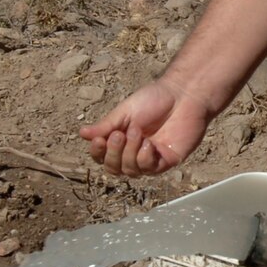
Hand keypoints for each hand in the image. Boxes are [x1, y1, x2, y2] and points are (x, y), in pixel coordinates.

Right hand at [79, 79, 211, 175]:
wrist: (183, 96)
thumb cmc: (155, 99)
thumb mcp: (125, 111)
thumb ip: (106, 125)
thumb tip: (82, 133)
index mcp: (121, 140)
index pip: (102, 156)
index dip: (97, 152)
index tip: (99, 140)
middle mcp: (133, 153)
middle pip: (113, 168)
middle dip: (113, 153)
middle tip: (119, 134)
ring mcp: (150, 159)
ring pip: (129, 171)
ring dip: (129, 153)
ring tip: (137, 132)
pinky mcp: (166, 162)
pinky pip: (148, 169)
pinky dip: (144, 158)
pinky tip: (149, 144)